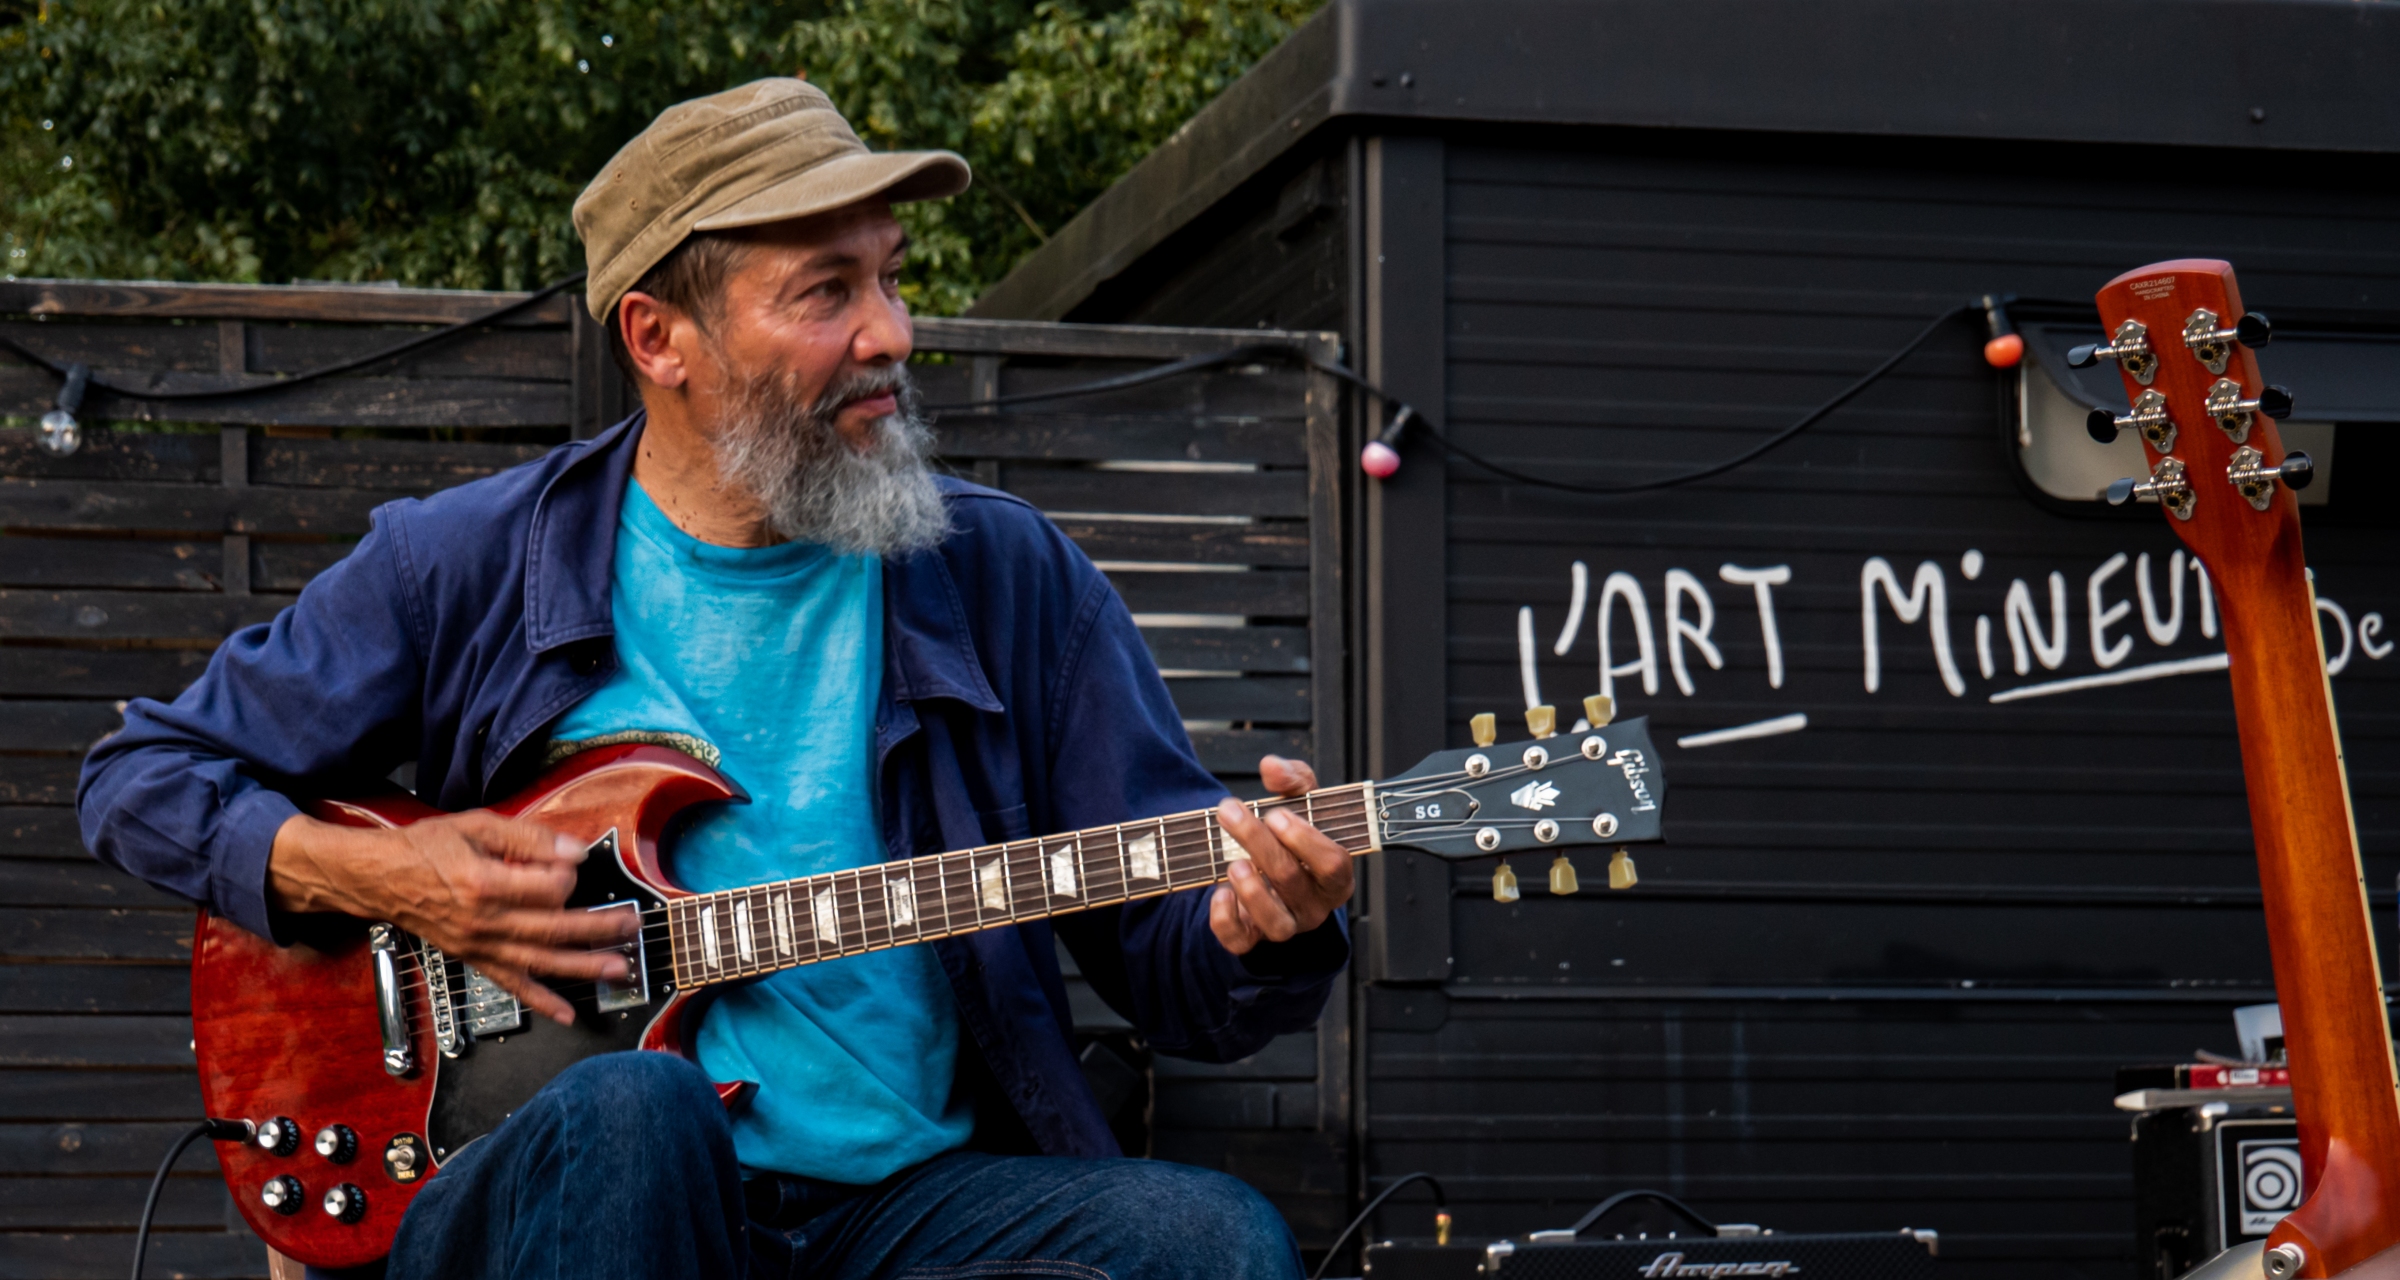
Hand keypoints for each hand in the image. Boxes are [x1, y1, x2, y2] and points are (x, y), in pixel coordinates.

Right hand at [267, 810, 634, 1025]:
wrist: (380, 879)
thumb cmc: (428, 847)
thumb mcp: (476, 825)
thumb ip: (529, 838)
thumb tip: (574, 852)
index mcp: (484, 883)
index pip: (548, 889)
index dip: (568, 875)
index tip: (573, 862)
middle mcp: (483, 922)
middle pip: (553, 929)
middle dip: (599, 928)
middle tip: (632, 925)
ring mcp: (479, 945)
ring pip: (540, 962)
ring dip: (584, 967)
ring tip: (620, 968)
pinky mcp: (474, 959)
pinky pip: (511, 984)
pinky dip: (541, 1001)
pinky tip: (568, 1013)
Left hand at [1208, 755, 1354, 956]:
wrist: (1272, 869)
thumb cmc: (1293, 835)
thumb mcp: (1301, 801)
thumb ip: (1293, 779)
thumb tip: (1272, 767)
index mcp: (1335, 875)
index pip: (1333, 864)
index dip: (1305, 839)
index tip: (1275, 813)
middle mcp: (1315, 904)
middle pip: (1293, 880)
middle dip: (1258, 843)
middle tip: (1229, 811)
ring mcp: (1286, 924)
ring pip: (1277, 923)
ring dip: (1252, 890)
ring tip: (1232, 861)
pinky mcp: (1253, 938)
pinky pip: (1242, 941)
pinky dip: (1226, 919)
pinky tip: (1219, 892)